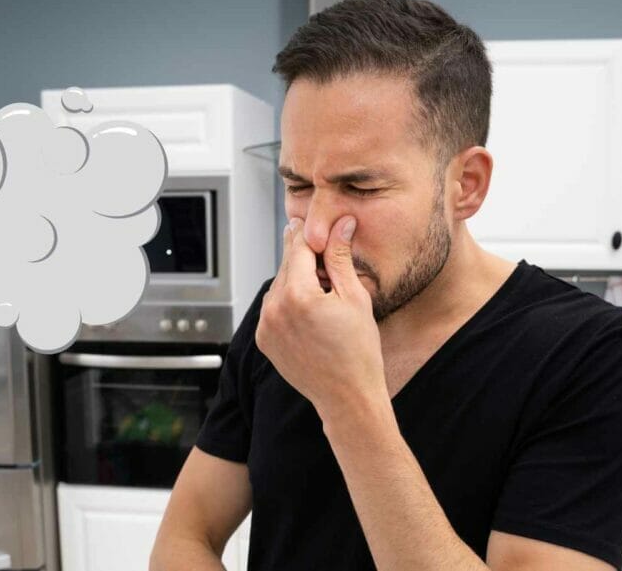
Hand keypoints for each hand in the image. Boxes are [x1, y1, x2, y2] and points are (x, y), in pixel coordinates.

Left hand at [255, 216, 386, 416]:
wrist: (347, 397)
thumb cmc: (358, 352)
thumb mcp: (355, 297)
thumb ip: (341, 257)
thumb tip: (341, 223)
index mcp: (297, 294)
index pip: (300, 246)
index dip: (313, 232)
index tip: (321, 224)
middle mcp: (274, 309)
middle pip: (287, 264)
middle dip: (307, 257)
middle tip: (329, 257)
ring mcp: (265, 326)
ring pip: (279, 285)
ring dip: (297, 280)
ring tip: (325, 294)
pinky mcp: (263, 340)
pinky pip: (274, 308)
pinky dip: (289, 302)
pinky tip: (313, 314)